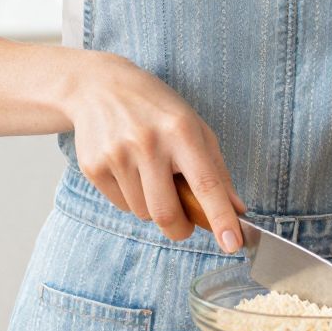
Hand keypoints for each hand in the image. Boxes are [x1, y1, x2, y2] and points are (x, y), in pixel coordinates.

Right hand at [66, 52, 245, 250]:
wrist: (99, 87)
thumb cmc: (156, 109)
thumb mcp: (194, 127)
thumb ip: (216, 169)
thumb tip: (237, 209)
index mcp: (182, 131)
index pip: (206, 183)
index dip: (221, 217)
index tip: (232, 243)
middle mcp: (149, 143)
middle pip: (167, 214)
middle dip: (180, 229)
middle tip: (184, 224)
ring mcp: (118, 155)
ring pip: (143, 213)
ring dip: (152, 206)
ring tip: (149, 175)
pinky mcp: (94, 166)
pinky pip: (121, 206)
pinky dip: (131, 198)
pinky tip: (128, 169)